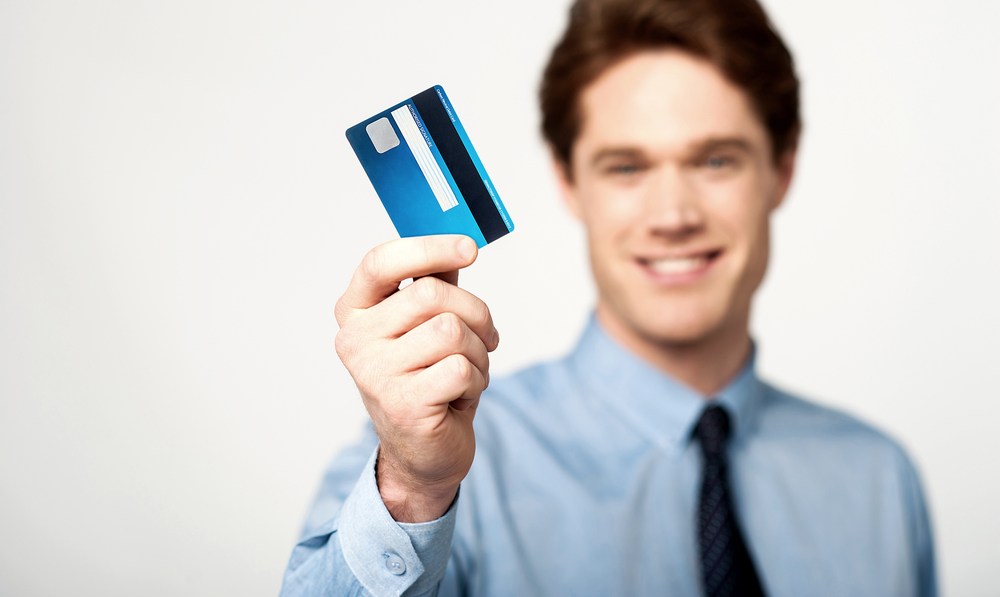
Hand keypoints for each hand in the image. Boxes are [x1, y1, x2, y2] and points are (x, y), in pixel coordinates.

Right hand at [334, 235, 498, 521]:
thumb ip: (435, 281)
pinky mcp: (401, 404)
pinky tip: (460, 396)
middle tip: (486, 335)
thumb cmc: (427, 377)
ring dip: (478, 352)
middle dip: (476, 313)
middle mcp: (354, 339)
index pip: (381, 262)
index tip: (469, 248)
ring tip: (466, 370)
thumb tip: (459, 240)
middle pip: (431, 293)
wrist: (423, 451)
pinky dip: (476, 381)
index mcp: (354, 309)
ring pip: (452, 331)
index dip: (429, 248)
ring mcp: (373, 373)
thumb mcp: (426, 324)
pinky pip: (462, 369)